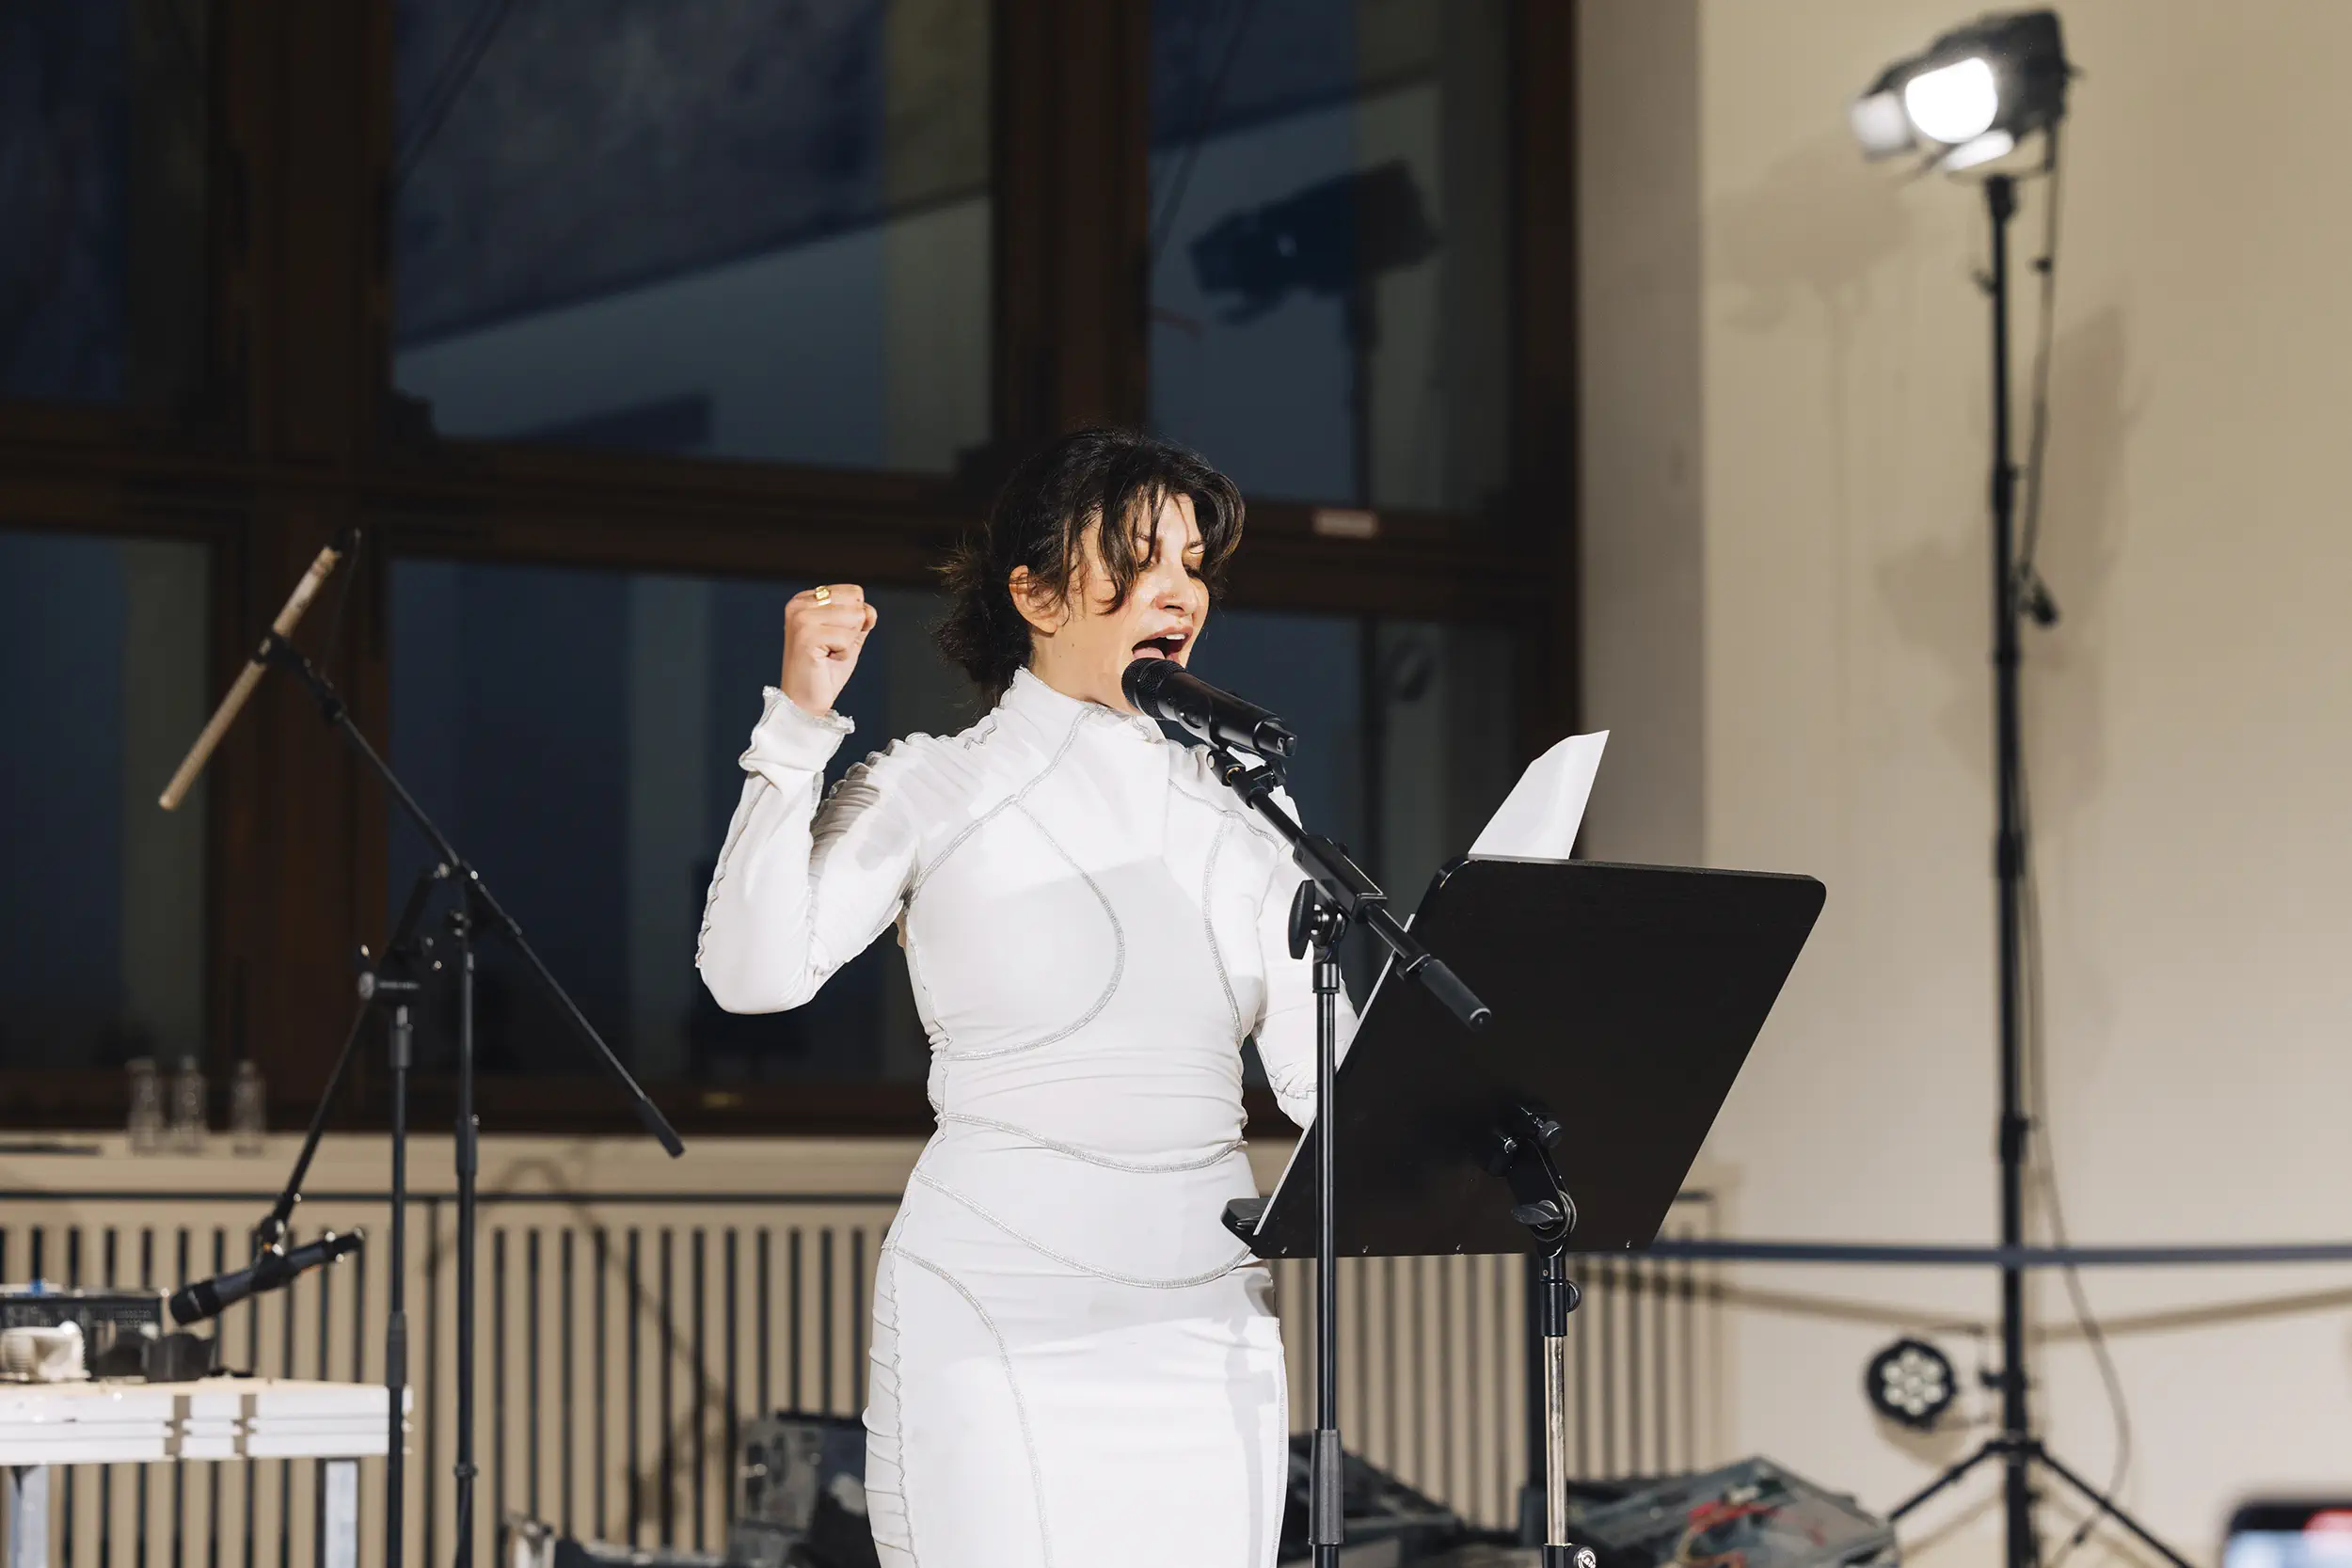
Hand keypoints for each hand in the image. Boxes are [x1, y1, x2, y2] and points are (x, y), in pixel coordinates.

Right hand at [780, 584, 876, 716]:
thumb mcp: (849, 637)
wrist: (806, 702)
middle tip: (831, 648)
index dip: (854, 619)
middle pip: (855, 602)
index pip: (854, 592)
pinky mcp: (806, 636)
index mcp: (806, 599)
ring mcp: (801, 619)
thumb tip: (869, 610)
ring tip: (827, 653)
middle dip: (852, 629)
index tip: (833, 637)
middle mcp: (799, 604)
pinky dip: (844, 653)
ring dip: (848, 642)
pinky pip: (847, 637)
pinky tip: (825, 660)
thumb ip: (862, 618)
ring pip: (854, 617)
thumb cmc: (825, 671)